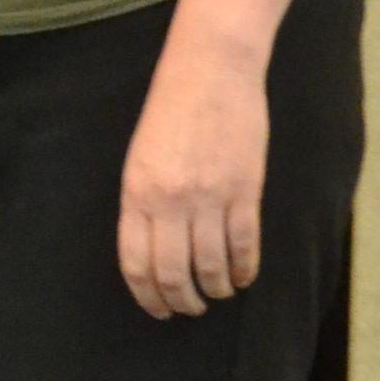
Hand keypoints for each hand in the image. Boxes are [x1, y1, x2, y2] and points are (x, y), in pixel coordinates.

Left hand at [118, 41, 268, 318]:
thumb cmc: (169, 110)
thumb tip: (154, 248)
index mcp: (135, 191)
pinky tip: (241, 277)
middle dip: (180, 300)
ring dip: (214, 289)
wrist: (209, 71)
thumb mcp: (140, 155)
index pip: (136, 260)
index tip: (156, 309)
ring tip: (216, 294)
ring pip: (211, 266)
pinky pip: (244, 246)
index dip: (146, 293)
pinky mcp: (244, 191)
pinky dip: (243, 270)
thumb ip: (145, 201)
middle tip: (188, 308)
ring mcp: (209, 197)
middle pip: (172, 272)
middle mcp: (169, 200)